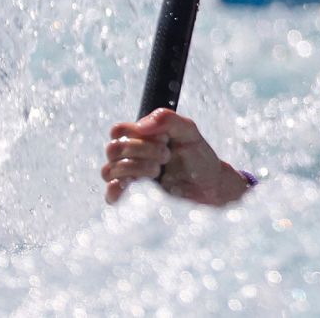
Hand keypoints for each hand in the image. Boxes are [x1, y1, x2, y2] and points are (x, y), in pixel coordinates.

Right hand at [101, 108, 250, 205]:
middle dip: (142, 150)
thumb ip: (167, 119)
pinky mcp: (129, 199)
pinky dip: (121, 189)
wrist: (210, 184)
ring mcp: (127, 178)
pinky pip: (111, 194)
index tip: (164, 138)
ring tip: (159, 170)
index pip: (118, 130)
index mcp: (138, 138)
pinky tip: (142, 184)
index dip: (138, 133)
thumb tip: (140, 126)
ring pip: (109, 170)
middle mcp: (128, 157)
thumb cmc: (197, 156)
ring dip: (137, 167)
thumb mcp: (188, 131)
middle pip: (113, 149)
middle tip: (166, 155)